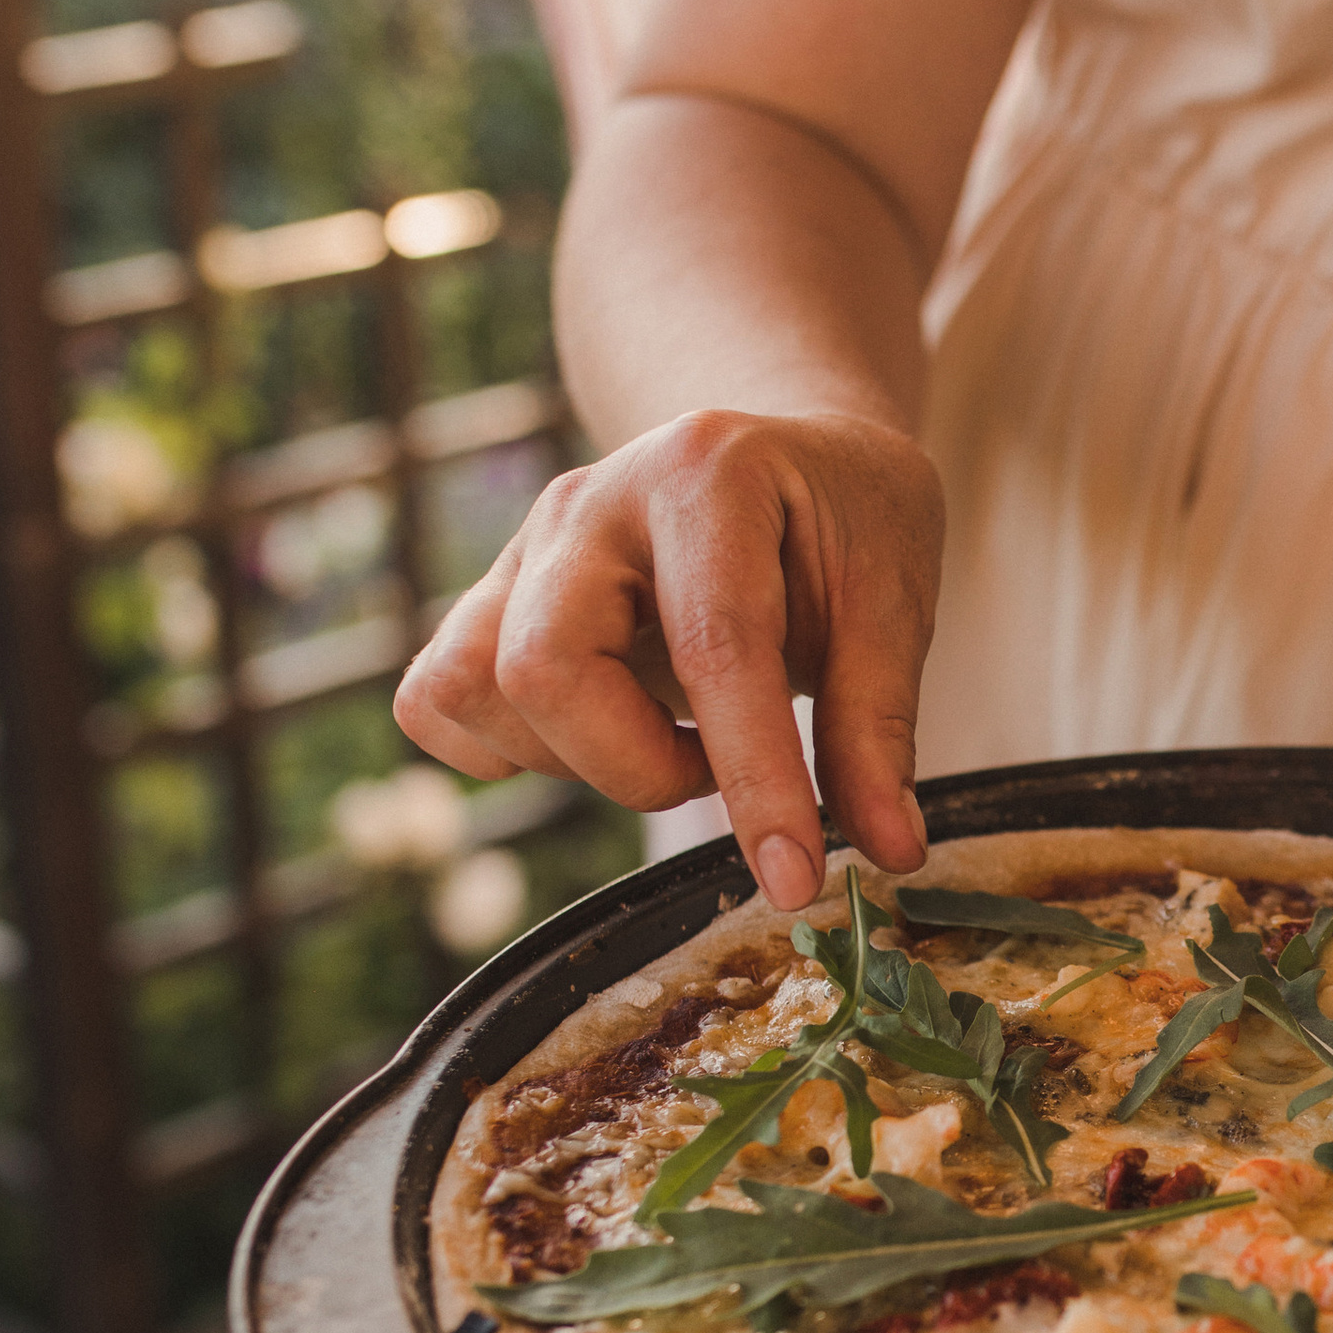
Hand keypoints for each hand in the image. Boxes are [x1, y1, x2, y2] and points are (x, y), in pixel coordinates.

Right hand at [394, 406, 941, 908]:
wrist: (781, 454)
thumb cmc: (841, 521)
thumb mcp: (893, 598)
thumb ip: (879, 723)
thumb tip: (890, 851)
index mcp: (707, 474)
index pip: (716, 646)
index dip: (754, 778)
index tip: (794, 878)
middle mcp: (591, 499)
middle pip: (542, 665)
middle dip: (635, 767)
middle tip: (713, 766)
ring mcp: (525, 546)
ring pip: (475, 686)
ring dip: (573, 760)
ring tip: (663, 740)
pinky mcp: (491, 597)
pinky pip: (439, 697)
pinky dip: (506, 750)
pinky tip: (596, 733)